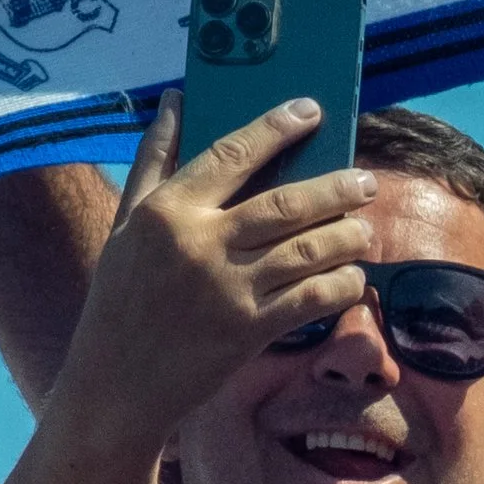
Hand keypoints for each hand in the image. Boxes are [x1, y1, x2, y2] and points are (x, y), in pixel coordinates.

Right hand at [58, 96, 375, 458]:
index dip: (276, 128)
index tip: (310, 111)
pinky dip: (339, 285)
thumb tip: (177, 100)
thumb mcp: (126, 224)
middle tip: (366, 183)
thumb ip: (153, 160)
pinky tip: (352, 277)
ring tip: (366, 231)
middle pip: (285, 203)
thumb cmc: (121, 298)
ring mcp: (228, 288)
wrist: (117, 382)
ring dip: (346, 237)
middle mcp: (200, 243)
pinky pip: (310, 299)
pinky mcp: (248, 331)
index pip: (232, 154)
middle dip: (335, 189)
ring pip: (306, 250)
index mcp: (167, 210)